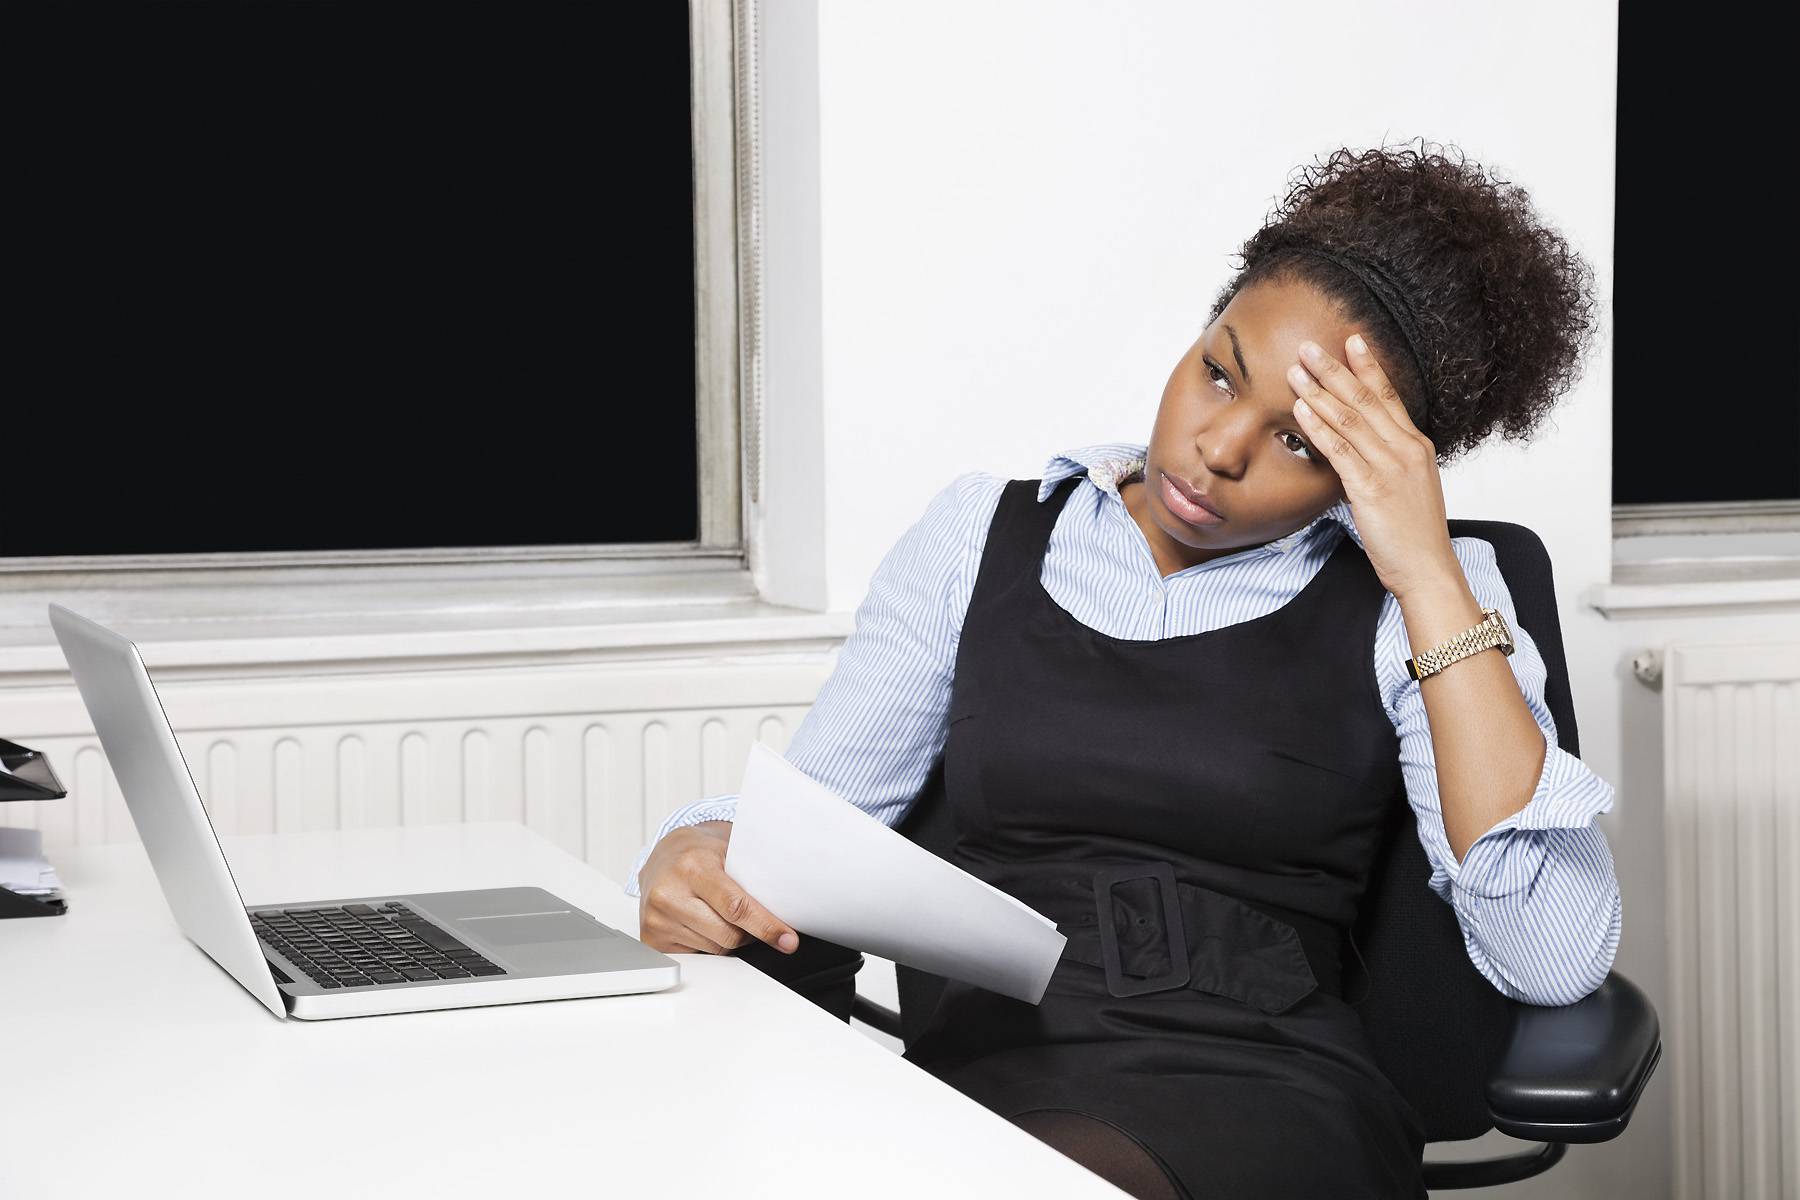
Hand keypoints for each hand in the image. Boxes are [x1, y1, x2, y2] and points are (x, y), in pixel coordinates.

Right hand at [637, 820, 800, 955]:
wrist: (662, 856)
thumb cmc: (699, 853)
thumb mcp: (727, 852)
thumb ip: (753, 876)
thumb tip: (789, 906)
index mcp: (692, 866)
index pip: (735, 906)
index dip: (766, 926)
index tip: (787, 940)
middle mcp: (669, 893)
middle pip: (728, 934)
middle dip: (751, 933)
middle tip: (756, 920)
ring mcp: (657, 918)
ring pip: (716, 948)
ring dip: (730, 939)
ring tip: (723, 914)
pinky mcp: (652, 937)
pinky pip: (698, 955)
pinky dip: (711, 944)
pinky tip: (705, 923)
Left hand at [1287, 334, 1460, 601]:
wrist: (1428, 569)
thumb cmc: (1413, 535)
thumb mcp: (1408, 488)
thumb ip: (1389, 461)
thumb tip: (1362, 446)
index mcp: (1416, 446)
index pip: (1390, 396)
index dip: (1369, 367)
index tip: (1353, 340)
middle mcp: (1406, 450)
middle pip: (1366, 400)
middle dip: (1335, 370)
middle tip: (1309, 346)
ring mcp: (1390, 468)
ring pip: (1351, 420)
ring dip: (1320, 392)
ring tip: (1296, 371)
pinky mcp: (1372, 489)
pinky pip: (1340, 451)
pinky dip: (1318, 427)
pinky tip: (1300, 411)